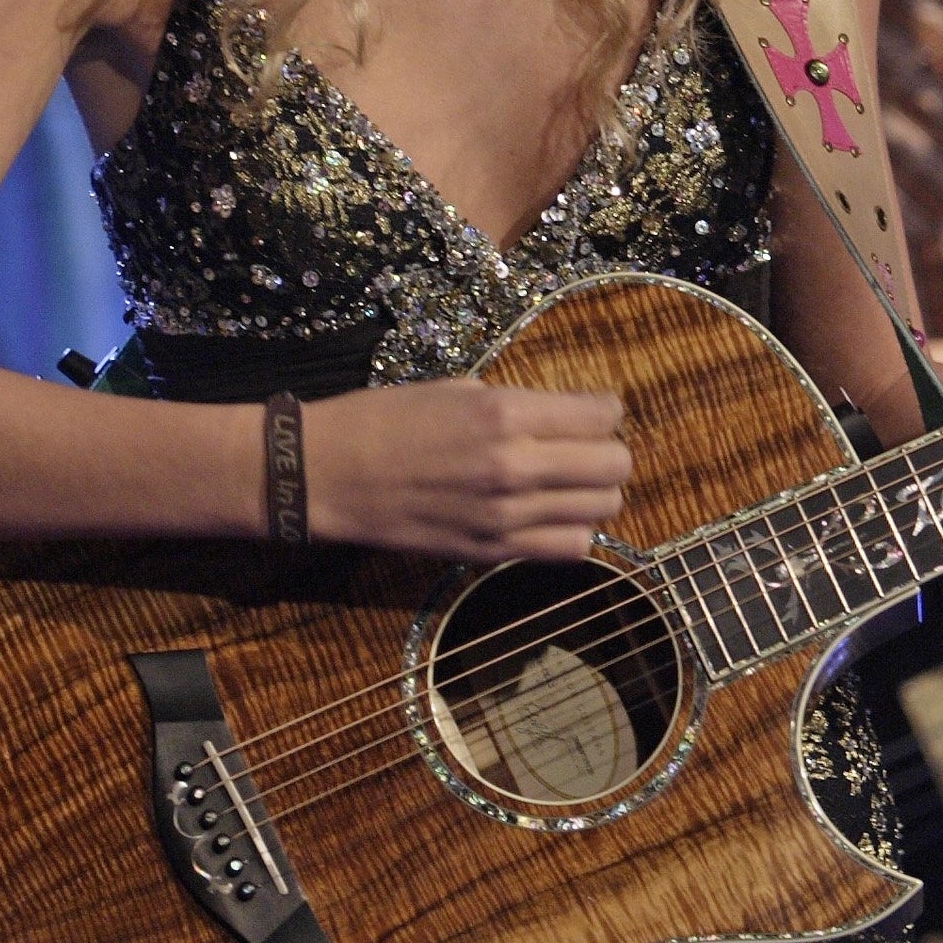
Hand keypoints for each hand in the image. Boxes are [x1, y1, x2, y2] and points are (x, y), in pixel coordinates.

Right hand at [301, 380, 629, 561]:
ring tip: (569, 482)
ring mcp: (506, 516)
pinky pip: (569, 548)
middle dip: (610, 452)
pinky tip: (550, 515)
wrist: (328, 476)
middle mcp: (515, 466)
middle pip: (614, 467)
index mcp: (505, 413)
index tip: (594, 411)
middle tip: (587, 446)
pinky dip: (573, 531)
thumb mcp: (457, 388)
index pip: (602, 416)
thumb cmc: (385, 419)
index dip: (606, 411)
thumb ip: (516, 404)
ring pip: (601, 511)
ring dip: (595, 493)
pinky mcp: (492, 553)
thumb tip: (561, 415)